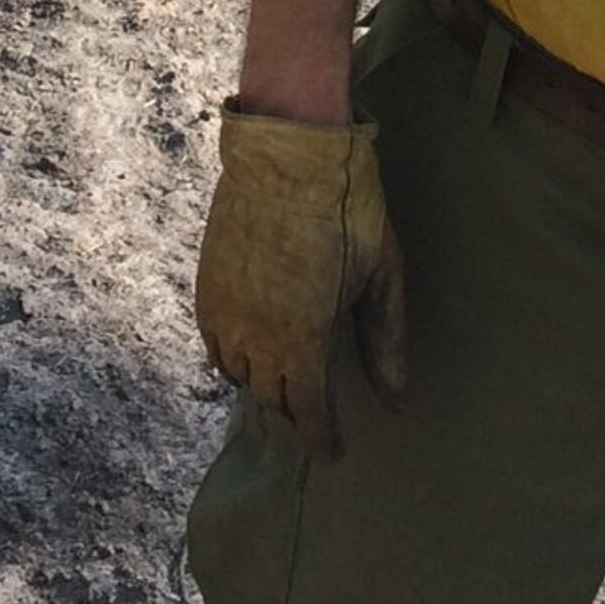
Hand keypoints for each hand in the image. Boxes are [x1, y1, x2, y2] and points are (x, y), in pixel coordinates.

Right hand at [193, 106, 410, 459]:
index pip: (309, 413)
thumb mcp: (382, 276)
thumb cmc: (347, 209)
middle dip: (295, 414)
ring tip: (283, 386)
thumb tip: (397, 400)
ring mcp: (225, 310)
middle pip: (271, 397)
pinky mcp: (207, 284)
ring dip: (262, 387)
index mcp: (304, 339)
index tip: (334, 455)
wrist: (290, 149)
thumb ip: (385, 341)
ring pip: (237, 374)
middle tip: (314, 417)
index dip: (322, 440)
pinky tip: (250, 353)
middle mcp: (257, 335)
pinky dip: (231, 359)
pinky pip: (213, 343)